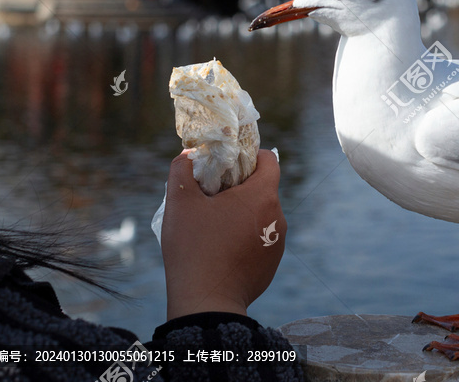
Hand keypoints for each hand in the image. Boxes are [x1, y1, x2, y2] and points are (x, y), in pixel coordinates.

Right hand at [161, 149, 285, 319]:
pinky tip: (222, 248)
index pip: (269, 161)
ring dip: (243, 214)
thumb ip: (182, 171)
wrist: (207, 303)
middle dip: (240, 188)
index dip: (250, 156)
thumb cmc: (194, 249)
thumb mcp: (180, 203)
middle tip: (212, 195)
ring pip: (262, 215)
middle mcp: (278, 217)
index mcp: (262, 197)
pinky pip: (261, 239)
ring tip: (215, 225)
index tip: (229, 163)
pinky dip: (246, 237)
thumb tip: (186, 156)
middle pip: (263, 189)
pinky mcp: (272, 263)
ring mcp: (278, 242)